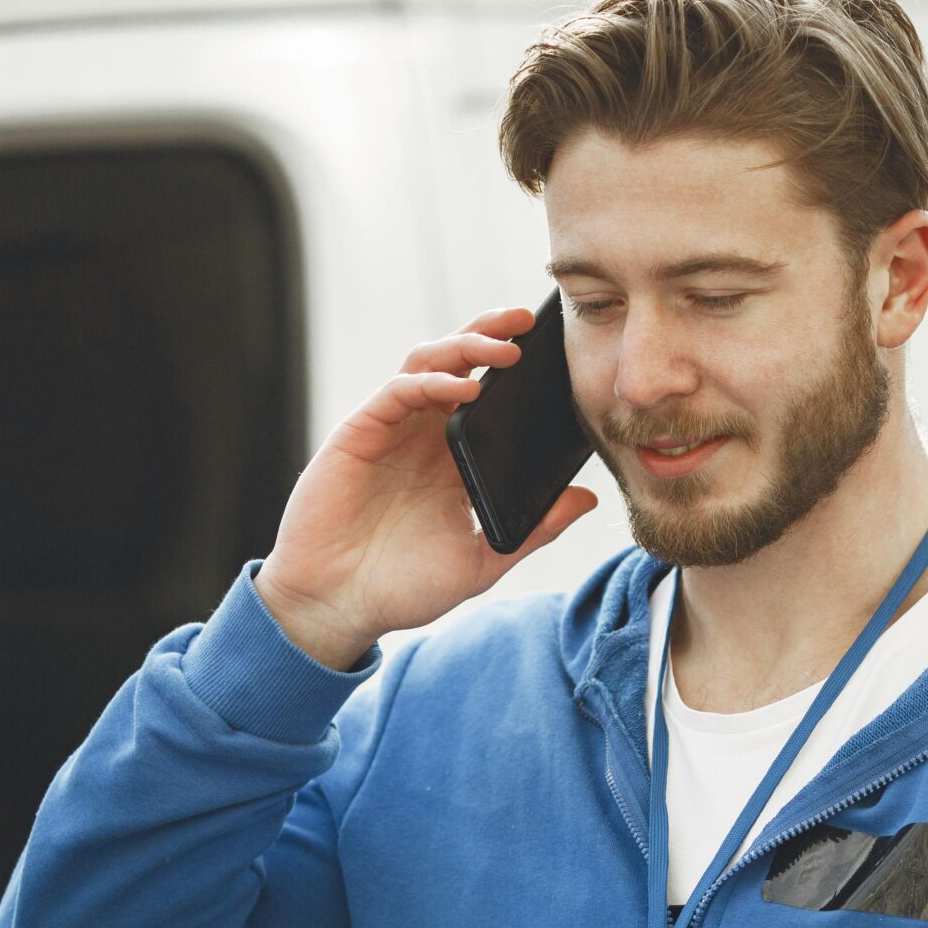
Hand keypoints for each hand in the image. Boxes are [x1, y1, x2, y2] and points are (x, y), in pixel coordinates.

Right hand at [256, 307, 599, 667]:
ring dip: (465, 346)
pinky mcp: (360, 434)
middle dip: (491, 333)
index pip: (489, 394)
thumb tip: (589, 498)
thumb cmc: (402, 587)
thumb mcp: (483, 559)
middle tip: (528, 321)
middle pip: (459, 363)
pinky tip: (463, 388)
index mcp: (454, 458)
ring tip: (504, 350)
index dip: (517, 367)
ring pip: (428, 363)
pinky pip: (398, 390)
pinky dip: (431, 382)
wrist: (338, 606)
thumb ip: (534, 528)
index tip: (557, 350)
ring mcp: (392, 430)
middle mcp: (423, 435)